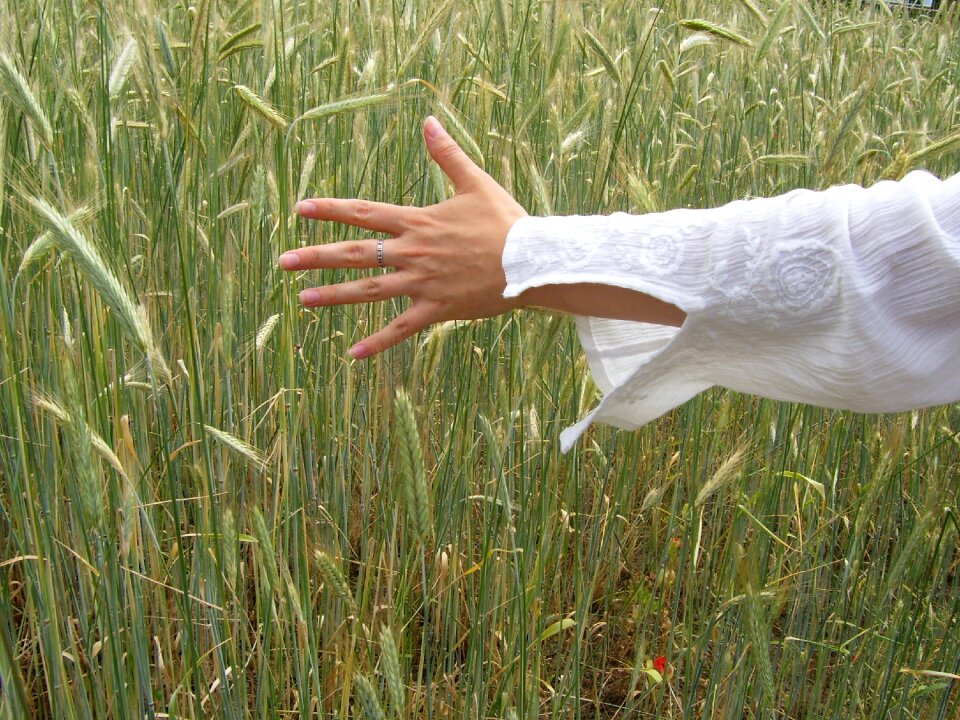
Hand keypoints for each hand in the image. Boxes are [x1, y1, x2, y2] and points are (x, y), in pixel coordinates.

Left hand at [279, 116, 527, 358]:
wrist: (532, 261)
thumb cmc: (505, 222)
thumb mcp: (475, 182)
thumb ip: (447, 154)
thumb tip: (428, 121)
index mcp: (418, 221)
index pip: (364, 213)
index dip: (330, 210)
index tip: (300, 208)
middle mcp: (413, 252)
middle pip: (355, 254)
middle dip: (316, 256)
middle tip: (283, 261)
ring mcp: (422, 282)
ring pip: (370, 290)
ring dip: (334, 295)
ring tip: (302, 301)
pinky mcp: (437, 308)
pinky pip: (401, 328)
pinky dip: (378, 341)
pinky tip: (353, 353)